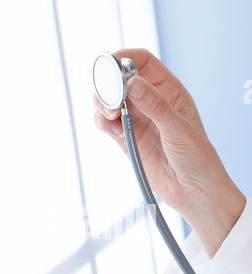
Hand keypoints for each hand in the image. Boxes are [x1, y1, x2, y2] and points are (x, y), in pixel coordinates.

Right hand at [94, 48, 245, 256]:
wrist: (192, 190)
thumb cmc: (197, 158)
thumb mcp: (179, 128)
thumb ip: (155, 106)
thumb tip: (132, 84)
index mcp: (168, 90)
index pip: (142, 62)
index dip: (124, 58)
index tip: (110, 66)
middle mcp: (149, 102)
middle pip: (118, 79)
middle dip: (108, 85)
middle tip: (109, 100)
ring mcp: (136, 120)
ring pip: (109, 101)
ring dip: (102, 105)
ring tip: (111, 117)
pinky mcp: (126, 138)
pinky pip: (106, 124)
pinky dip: (103, 124)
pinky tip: (116, 131)